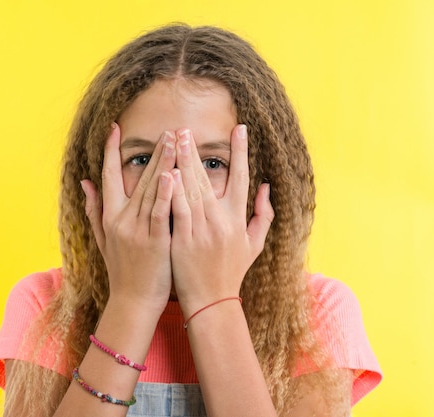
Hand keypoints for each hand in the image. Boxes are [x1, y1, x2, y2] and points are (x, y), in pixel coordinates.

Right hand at [81, 124, 176, 312]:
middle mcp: (121, 220)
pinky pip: (160, 213)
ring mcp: (137, 231)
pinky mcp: (155, 242)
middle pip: (137, 179)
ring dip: (164, 164)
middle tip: (168, 131)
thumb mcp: (102, 239)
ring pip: (151, 191)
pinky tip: (173, 175)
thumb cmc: (122, 270)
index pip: (107, 177)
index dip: (110, 151)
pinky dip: (165, 194)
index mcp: (109, 217)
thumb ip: (94, 210)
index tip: (115, 128)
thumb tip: (84, 183)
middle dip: (153, 152)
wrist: (133, 302)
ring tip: (175, 141)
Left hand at [170, 125, 273, 315]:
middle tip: (185, 129)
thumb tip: (265, 188)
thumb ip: (263, 215)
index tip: (239, 128)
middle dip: (196, 151)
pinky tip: (168, 171)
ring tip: (172, 141)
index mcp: (238, 219)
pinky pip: (177, 209)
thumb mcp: (253, 245)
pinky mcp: (182, 239)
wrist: (211, 301)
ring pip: (190, 189)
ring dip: (181, 163)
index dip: (240, 152)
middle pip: (207, 178)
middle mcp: (221, 221)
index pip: (241, 178)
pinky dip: (173, 190)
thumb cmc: (232, 272)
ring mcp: (201, 230)